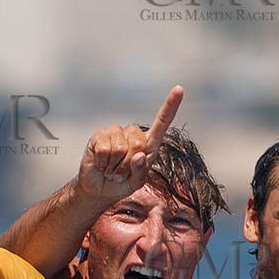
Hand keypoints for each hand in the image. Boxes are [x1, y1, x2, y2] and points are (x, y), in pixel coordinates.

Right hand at [75, 86, 183, 203]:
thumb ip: (140, 171)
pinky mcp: (100, 136)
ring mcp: (116, 132)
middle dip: (129, 165)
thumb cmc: (122, 184)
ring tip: (112, 170)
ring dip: (116, 166)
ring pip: (120, 149)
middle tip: (122, 173)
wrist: (99, 189)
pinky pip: (105, 150)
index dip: (170, 106)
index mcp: (149, 144)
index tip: (179, 89)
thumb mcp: (136, 183)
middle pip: (138, 143)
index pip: (162, 123)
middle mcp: (133, 134)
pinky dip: (103, 163)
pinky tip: (102, 165)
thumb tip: (139, 155)